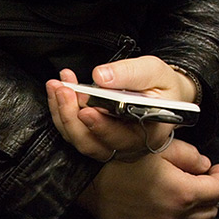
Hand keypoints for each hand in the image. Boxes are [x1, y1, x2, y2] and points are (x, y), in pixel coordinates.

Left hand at [46, 56, 197, 160]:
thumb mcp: (155, 72)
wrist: (160, 96)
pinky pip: (71, 131)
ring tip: (57, 86)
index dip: (100, 126)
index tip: (85, 110)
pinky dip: (60, 111)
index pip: (121, 137)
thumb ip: (131, 73)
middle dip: (72, 116)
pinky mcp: (92, 138)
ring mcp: (107, 145)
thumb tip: (102, 76)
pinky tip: (57, 90)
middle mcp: (126, 146)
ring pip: (77, 138)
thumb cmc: (161, 86)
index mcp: (149, 134)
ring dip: (62, 112)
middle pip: (91, 142)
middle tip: (63, 90)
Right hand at [76, 140, 218, 218]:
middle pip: (208, 212)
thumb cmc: (119, 158)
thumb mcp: (159, 147)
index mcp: (181, 192)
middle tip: (202, 182)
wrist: (85, 179)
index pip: (218, 190)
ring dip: (193, 213)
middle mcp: (171, 215)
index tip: (216, 169)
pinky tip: (163, 209)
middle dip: (210, 195)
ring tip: (184, 198)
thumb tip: (204, 165)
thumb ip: (189, 156)